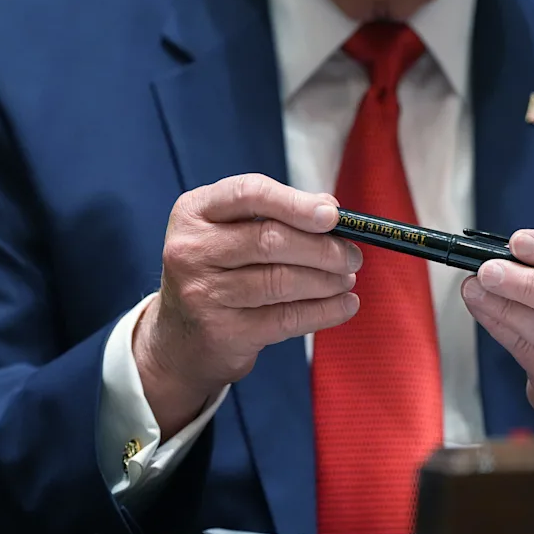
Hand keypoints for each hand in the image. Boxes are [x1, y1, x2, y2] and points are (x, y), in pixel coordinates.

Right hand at [133, 174, 361, 438]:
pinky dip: (325, 311)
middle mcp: (191, 249)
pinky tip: (345, 305)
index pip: (249, 194)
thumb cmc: (219, 273)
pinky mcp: (222, 332)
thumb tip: (331, 208)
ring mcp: (203, 293)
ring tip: (347, 280)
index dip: (296, 203)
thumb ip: (275, 215)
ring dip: (327, 281)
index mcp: (194, 211)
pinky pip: (287, 319)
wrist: (181, 339)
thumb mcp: (230, 233)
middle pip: (270, 241)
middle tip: (352, 256)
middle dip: (323, 248)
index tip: (333, 215)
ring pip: (282, 282)